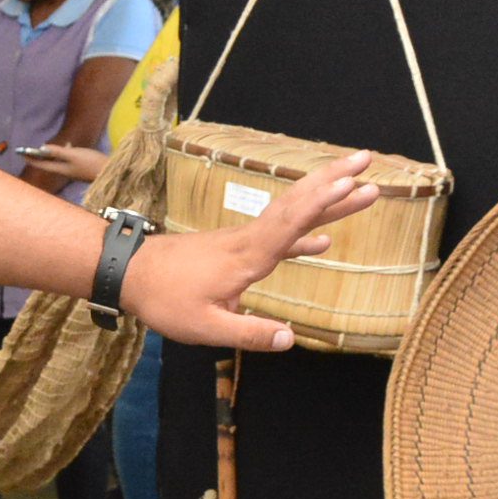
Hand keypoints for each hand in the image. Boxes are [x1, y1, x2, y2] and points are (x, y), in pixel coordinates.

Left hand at [25, 144, 109, 183]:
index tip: (20, 153)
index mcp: (61, 169)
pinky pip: (67, 160)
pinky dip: (64, 153)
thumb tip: (42, 148)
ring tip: (45, 148)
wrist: (110, 173)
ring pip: (57, 162)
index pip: (42, 164)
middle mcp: (65, 171)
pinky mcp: (81, 168)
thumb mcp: (74, 155)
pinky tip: (69, 146)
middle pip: (48, 164)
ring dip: (51, 155)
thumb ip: (58, 151)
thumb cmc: (92, 163)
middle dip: (38, 157)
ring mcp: (73, 170)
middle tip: (28, 151)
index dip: (30, 158)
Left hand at [118, 150, 377, 350]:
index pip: (291, 223)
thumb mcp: (205, 327)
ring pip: (292, 213)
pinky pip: (279, 235)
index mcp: (246, 256)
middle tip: (367, 159)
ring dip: (325, 198)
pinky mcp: (238, 249)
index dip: (322, 203)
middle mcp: (250, 241)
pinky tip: (325, 241)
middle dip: (334, 181)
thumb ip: (249, 333)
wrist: (130, 273)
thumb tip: (290, 339)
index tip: (351, 183)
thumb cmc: (164, 300)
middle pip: (299, 203)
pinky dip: (304, 233)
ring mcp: (244, 241)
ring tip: (361, 187)